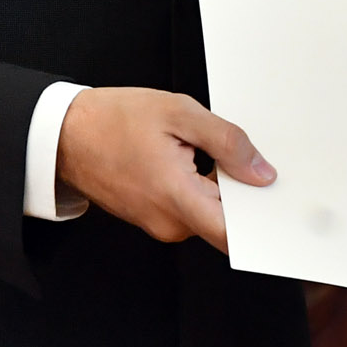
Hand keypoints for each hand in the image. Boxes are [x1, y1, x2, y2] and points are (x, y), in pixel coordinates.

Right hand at [54, 86, 272, 252]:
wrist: (64, 134)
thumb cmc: (114, 119)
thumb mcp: (178, 112)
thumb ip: (226, 142)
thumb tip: (261, 172)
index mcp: (176, 196)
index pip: (232, 234)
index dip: (262, 225)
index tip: (281, 208)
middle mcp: (168, 222)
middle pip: (224, 221)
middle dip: (244, 195)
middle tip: (250, 158)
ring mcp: (158, 223)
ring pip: (207, 213)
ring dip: (220, 187)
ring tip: (214, 150)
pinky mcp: (151, 217)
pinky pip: (189, 208)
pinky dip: (201, 188)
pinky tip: (197, 158)